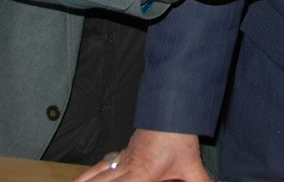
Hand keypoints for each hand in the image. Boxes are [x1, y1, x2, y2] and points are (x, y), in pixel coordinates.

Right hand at [70, 129, 207, 181]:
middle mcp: (126, 168)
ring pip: (97, 173)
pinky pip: (101, 164)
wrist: (173, 108)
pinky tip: (81, 178)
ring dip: (84, 181)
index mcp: (140, 176)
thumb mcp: (192, 166)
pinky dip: (90, 173)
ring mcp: (123, 158)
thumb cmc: (180, 137)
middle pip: (101, 181)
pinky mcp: (124, 151)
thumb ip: (202, 181)